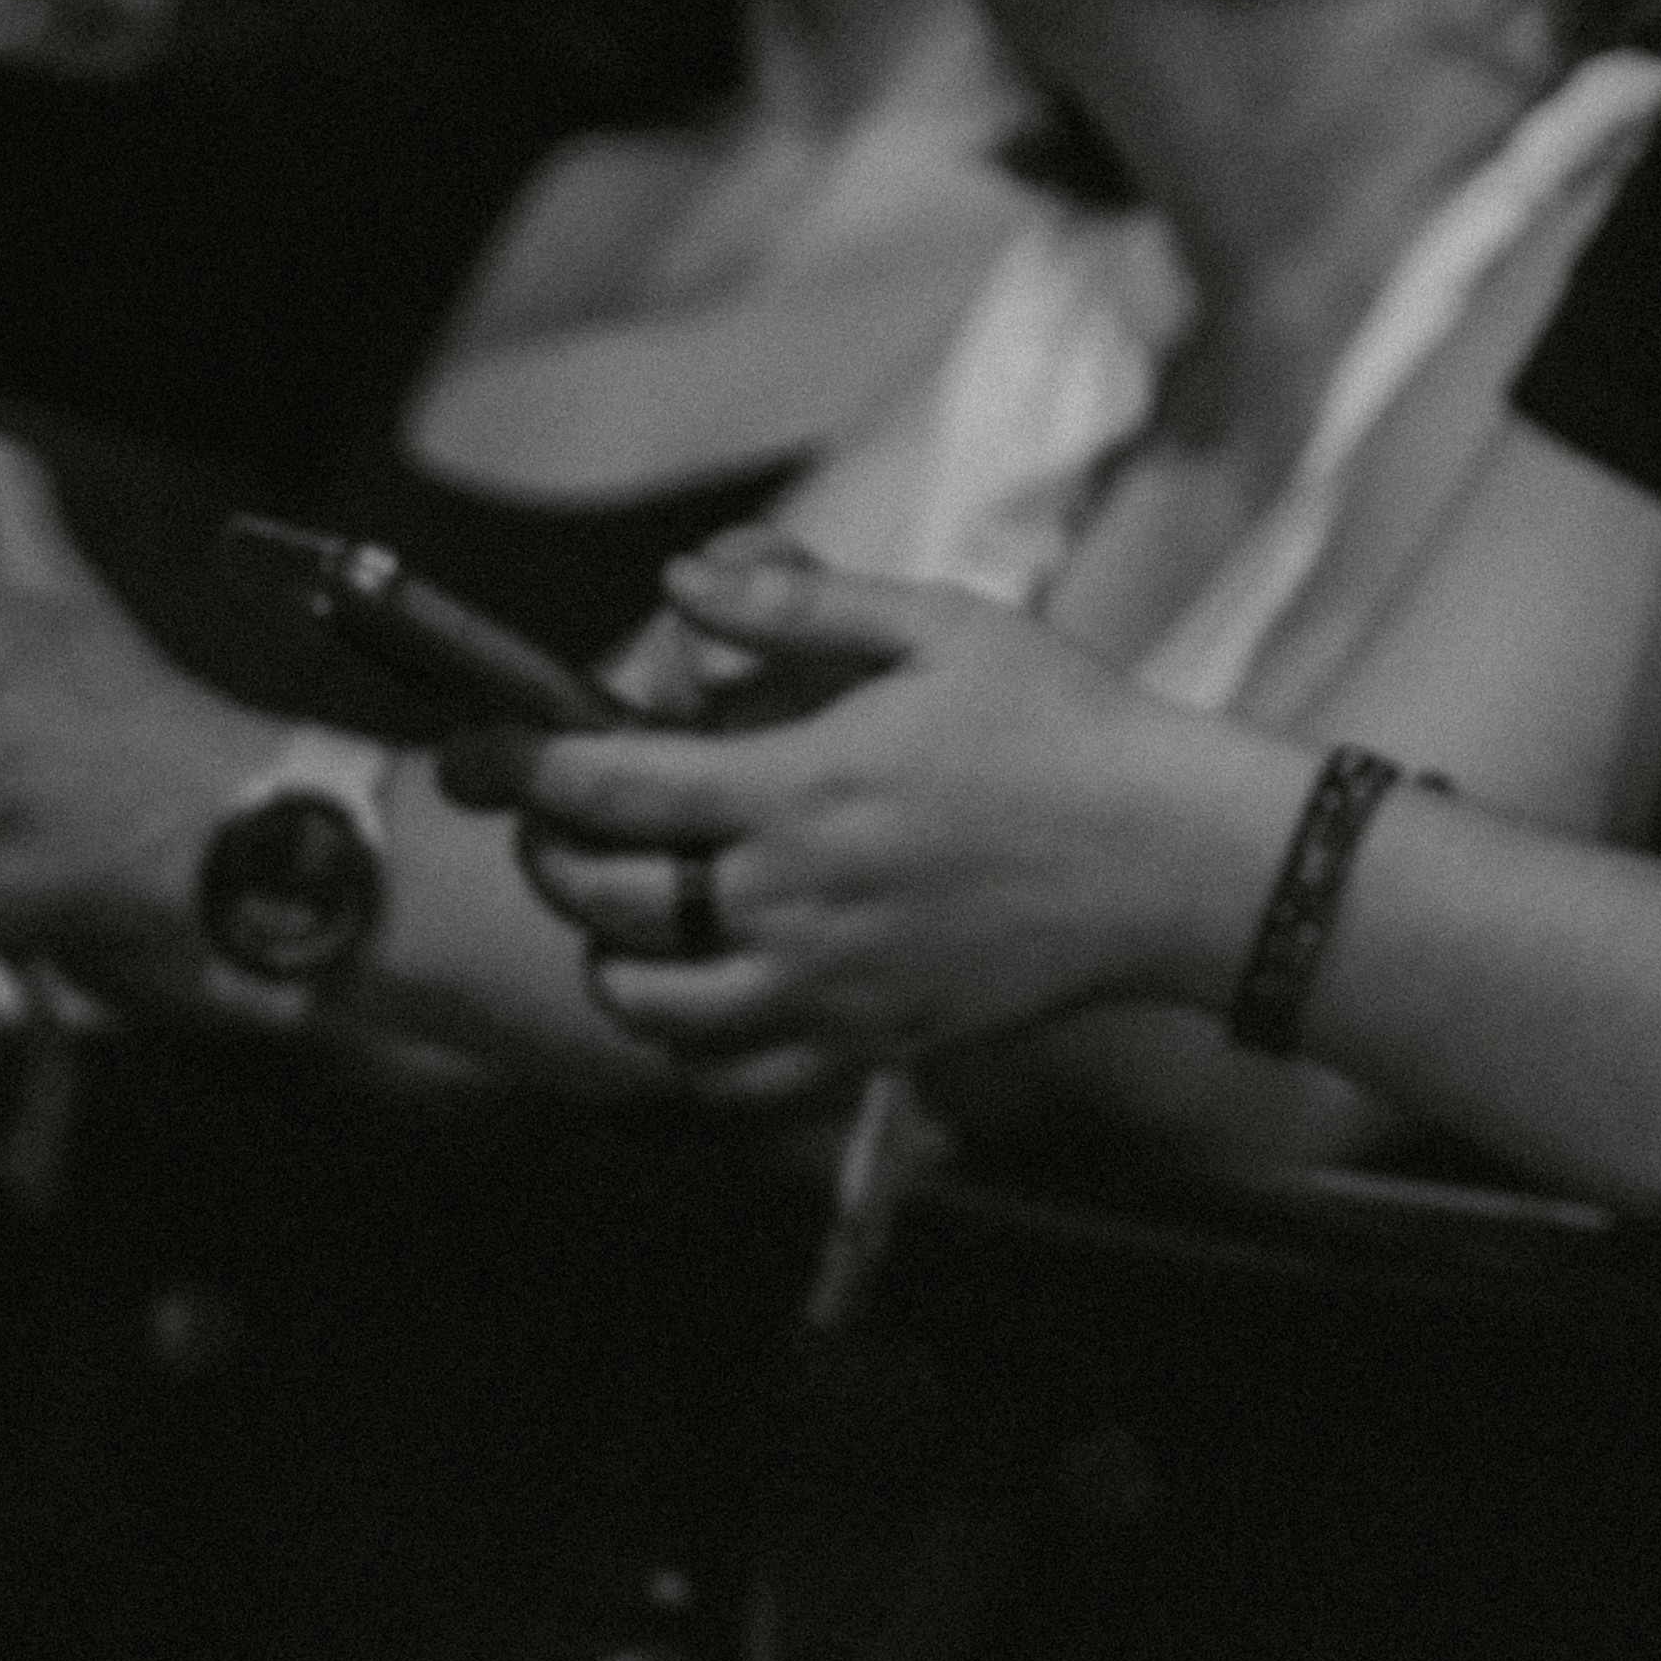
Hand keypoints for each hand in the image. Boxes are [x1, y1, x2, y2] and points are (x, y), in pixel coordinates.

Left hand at [511, 559, 1275, 1090]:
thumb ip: (803, 602)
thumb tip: (684, 583)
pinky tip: (700, 994)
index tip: (488, 754)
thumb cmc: (1067, 726)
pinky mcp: (867, 1045)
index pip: (610, 789)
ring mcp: (827, 987)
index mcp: (803, 789)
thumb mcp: (944, 627)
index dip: (526, 768)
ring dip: (609, 958)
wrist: (1172, 859)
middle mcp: (794, 901)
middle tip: (555, 820)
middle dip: (553, 854)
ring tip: (625, 912)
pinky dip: (686, 1047)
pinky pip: (731, 1077)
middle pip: (606, 899)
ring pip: (649, 1006)